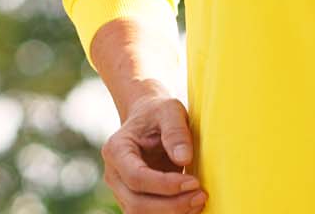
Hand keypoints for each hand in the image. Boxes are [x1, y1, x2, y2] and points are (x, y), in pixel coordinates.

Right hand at [100, 94, 203, 212]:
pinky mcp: (134, 200)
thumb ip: (175, 131)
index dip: (165, 185)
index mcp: (116, 149)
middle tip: (201, 194)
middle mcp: (113, 174)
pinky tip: (191, 205)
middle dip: (172, 205)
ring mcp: (121, 190)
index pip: (136, 177)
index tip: (194, 182)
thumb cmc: (158, 113)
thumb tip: (183, 158)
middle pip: (137, 203)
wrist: (148, 118)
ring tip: (199, 200)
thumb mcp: (169, 110)